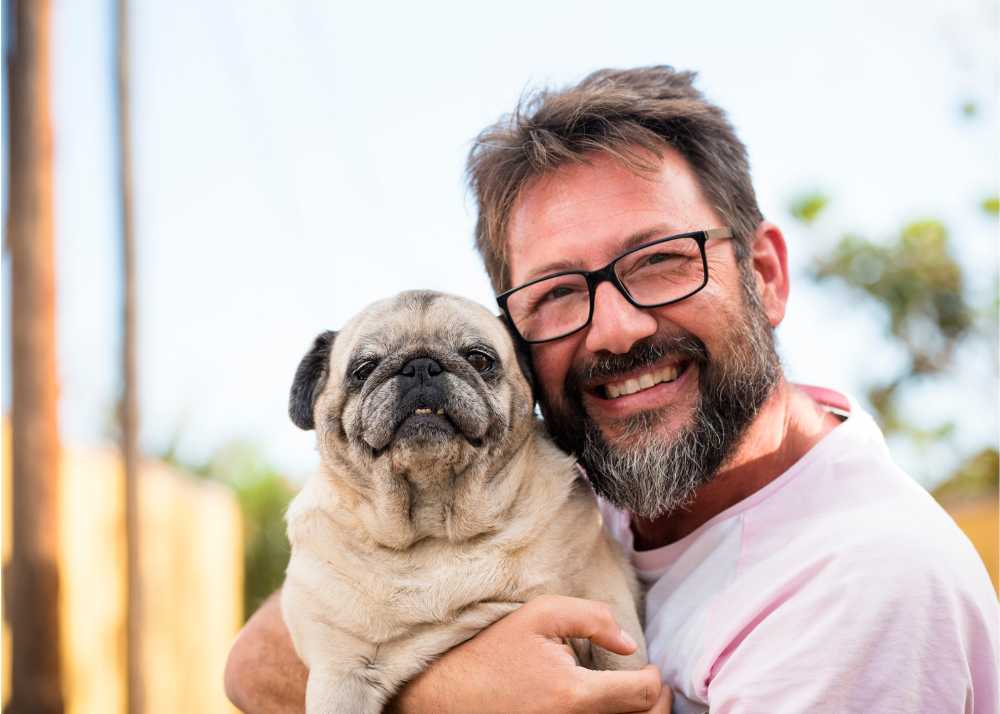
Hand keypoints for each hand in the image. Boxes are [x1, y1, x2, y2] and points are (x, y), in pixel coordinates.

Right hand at [390, 595, 670, 713]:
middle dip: (656, 703)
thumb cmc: (491, 652)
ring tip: (635, 699)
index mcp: (574, 694)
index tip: (650, 668)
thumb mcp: (539, 615)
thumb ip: (591, 618)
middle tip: (652, 686)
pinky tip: (610, 709)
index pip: (643, 695)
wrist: (447, 695)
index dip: (656, 680)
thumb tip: (629, 643)